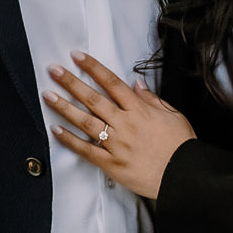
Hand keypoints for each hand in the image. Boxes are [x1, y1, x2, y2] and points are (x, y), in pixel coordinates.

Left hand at [44, 51, 195, 199]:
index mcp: (139, 109)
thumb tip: (136, 83)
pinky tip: (55, 130)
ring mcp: (117, 144)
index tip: (77, 56)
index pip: (111, 82)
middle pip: (93, 98)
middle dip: (71, 82)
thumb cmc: (181, 146)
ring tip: (47, 95)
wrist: (184, 176)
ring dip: (65, 107)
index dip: (93, 67)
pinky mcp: (112, 164)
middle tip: (53, 70)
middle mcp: (125, 123)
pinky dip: (70, 140)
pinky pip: (87, 150)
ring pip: (86, 122)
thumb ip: (152, 99)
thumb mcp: (173, 115)